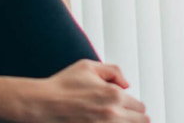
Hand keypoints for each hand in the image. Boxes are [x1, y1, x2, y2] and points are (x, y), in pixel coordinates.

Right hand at [25, 60, 149, 122]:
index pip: (140, 106)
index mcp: (114, 95)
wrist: (42, 104)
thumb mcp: (88, 66)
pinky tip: (104, 122)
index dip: (134, 105)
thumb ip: (113, 71)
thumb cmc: (61, 86)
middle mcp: (113, 114)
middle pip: (142, 121)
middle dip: (135, 118)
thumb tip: (126, 84)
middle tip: (125, 115)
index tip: (128, 106)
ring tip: (116, 119)